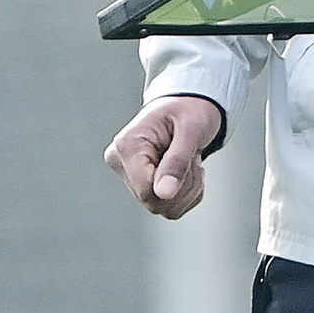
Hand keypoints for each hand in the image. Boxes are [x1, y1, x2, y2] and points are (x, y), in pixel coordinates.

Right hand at [104, 94, 224, 219]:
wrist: (190, 104)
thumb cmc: (191, 110)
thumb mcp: (191, 129)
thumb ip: (177, 161)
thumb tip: (163, 193)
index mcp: (127, 145)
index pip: (146, 190)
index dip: (176, 186)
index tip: (192, 162)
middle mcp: (121, 161)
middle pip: (155, 202)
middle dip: (184, 186)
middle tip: (193, 158)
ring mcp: (129, 175)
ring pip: (163, 208)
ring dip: (188, 190)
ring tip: (189, 161)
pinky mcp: (141, 184)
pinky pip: (169, 207)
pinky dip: (187, 194)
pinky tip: (186, 170)